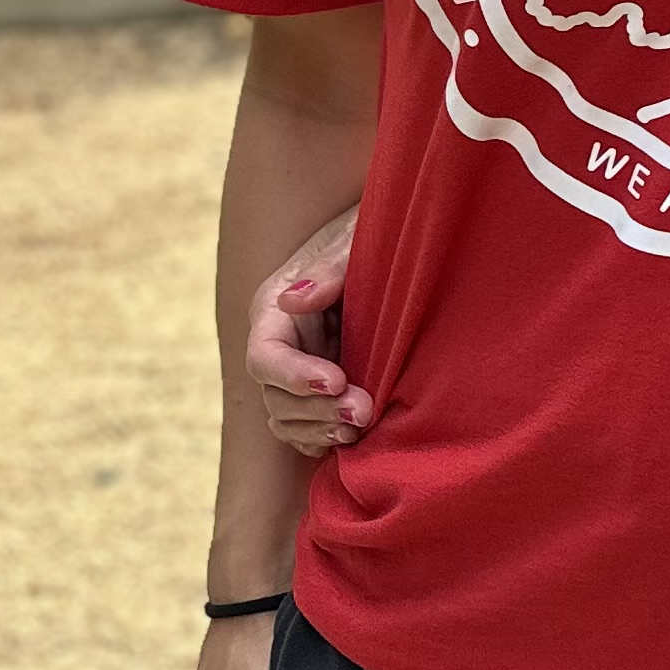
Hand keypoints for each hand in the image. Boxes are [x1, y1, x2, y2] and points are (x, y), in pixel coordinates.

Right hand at [249, 203, 366, 452]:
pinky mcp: (326, 386)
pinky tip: (353, 440)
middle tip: (364, 412)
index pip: (265, 355)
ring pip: (288, 417)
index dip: (294, 376)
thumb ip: (331, 269)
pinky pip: (307, 426)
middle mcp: (283, 344)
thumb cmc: (379, 229)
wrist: (404, 238)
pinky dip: (323, 438)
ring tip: (361, 427)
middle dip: (316, 410)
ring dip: (320, 429)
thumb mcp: (358, 237)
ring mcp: (303, 368)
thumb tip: (294, 302)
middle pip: (275, 396)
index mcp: (276, 309)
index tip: (338, 380)